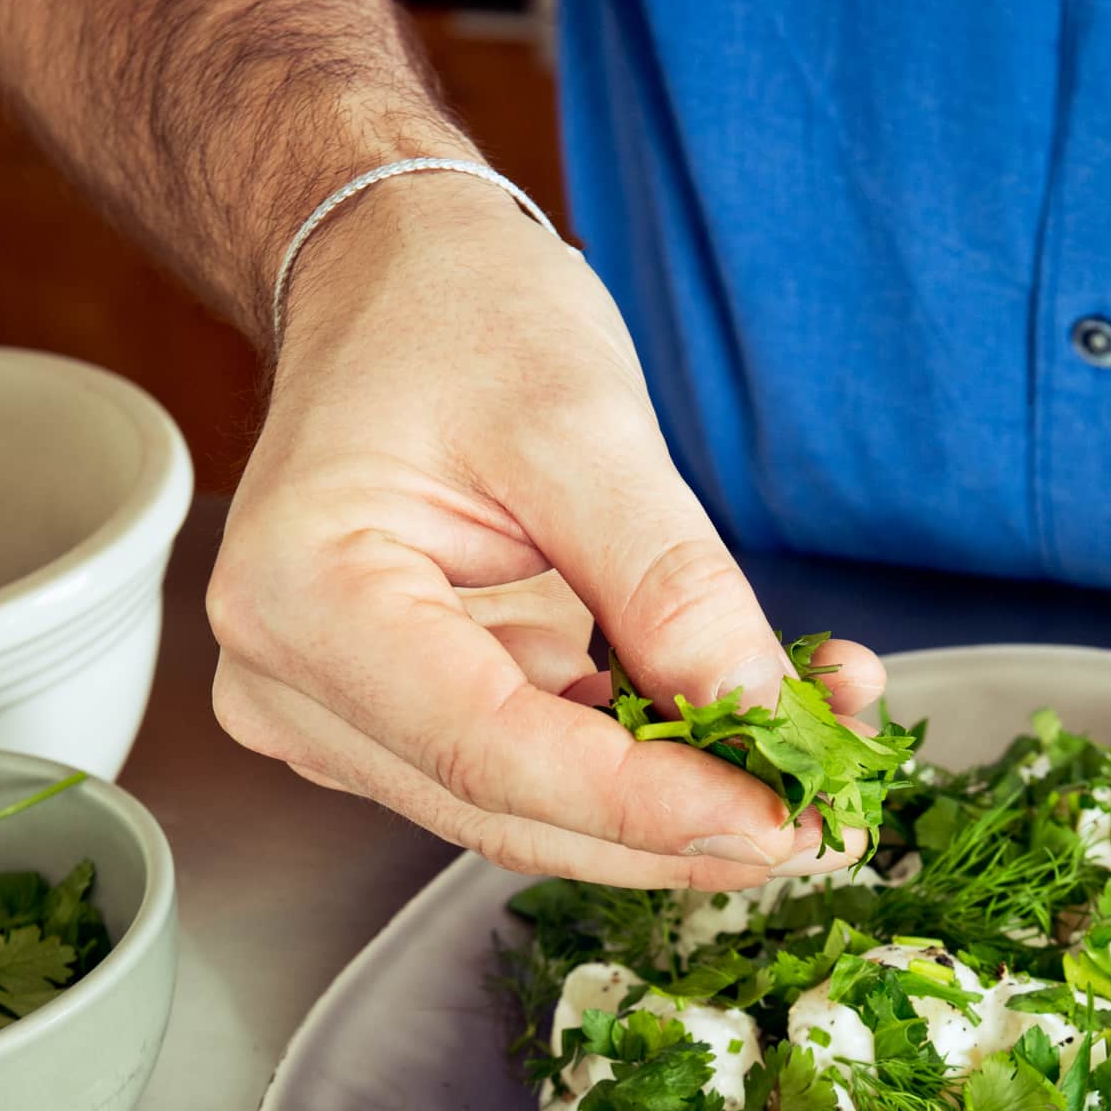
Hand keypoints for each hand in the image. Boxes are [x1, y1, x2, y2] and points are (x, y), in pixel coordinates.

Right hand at [207, 175, 886, 887]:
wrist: (392, 280)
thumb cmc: (452, 315)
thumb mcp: (580, 423)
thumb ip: (669, 585)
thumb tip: (757, 717)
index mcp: (301, 598)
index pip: (491, 753)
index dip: (642, 806)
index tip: (774, 821)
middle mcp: (291, 684)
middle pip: (510, 811)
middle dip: (676, 830)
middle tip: (820, 823)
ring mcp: (339, 717)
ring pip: (530, 814)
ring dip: (675, 810)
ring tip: (805, 769)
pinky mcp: (401, 724)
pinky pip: (535, 776)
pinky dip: (645, 768)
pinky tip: (740, 733)